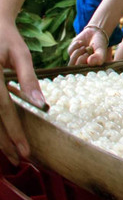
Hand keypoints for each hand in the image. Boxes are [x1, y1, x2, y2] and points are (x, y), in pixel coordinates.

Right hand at [0, 23, 45, 164]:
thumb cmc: (7, 38)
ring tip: (13, 153)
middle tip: (21, 161)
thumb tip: (41, 105)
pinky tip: (4, 136)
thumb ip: (29, 80)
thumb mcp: (21, 55)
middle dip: (5, 143)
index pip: (4, 112)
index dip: (15, 134)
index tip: (26, 152)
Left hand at [68, 27, 110, 65]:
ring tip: (85, 47)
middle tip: (89, 51)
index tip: (91, 57)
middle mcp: (82, 66)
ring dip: (79, 52)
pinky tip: (81, 43)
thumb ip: (98, 57)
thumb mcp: (101, 50)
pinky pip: (70, 51)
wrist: (95, 33)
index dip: (86, 65)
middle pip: (77, 68)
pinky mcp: (71, 52)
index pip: (84, 73)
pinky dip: (76, 45)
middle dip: (82, 58)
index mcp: (91, 68)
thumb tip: (90, 62)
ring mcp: (76, 60)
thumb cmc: (100, 44)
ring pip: (72, 61)